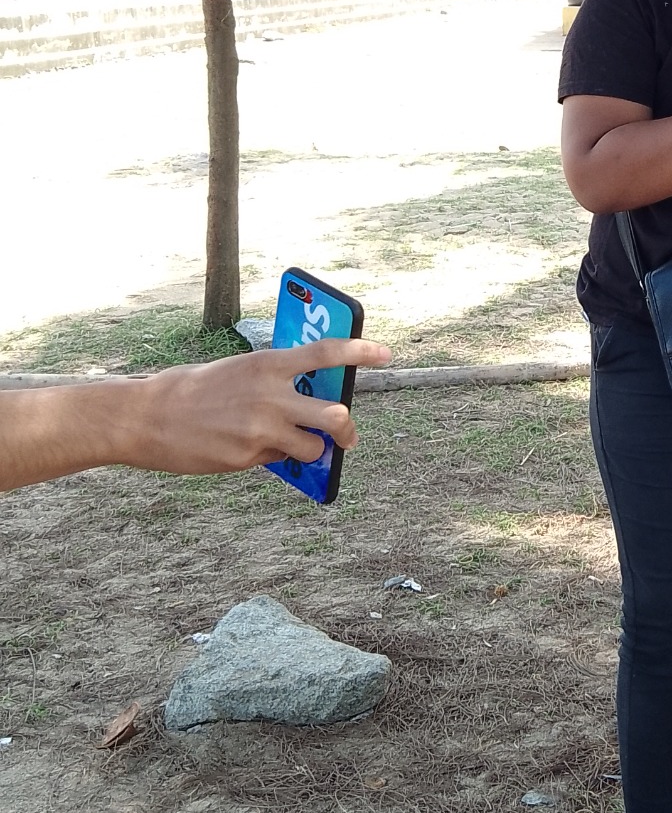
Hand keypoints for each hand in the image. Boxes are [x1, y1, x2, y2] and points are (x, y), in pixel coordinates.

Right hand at [129, 339, 391, 475]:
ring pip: (312, 446)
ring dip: (310, 451)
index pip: (325, 353)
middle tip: (347, 437)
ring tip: (293, 448)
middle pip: (335, 414)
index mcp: (268, 364)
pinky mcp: (247, 456)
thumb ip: (274, 383)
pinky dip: (273, 458)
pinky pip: (278, 460)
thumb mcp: (238, 371)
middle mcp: (271, 395)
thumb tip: (306, 404)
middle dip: (347, 430)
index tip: (386, 353)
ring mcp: (261, 428)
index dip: (360, 351)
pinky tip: (247, 449)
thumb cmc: (192, 390)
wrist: (145, 417)